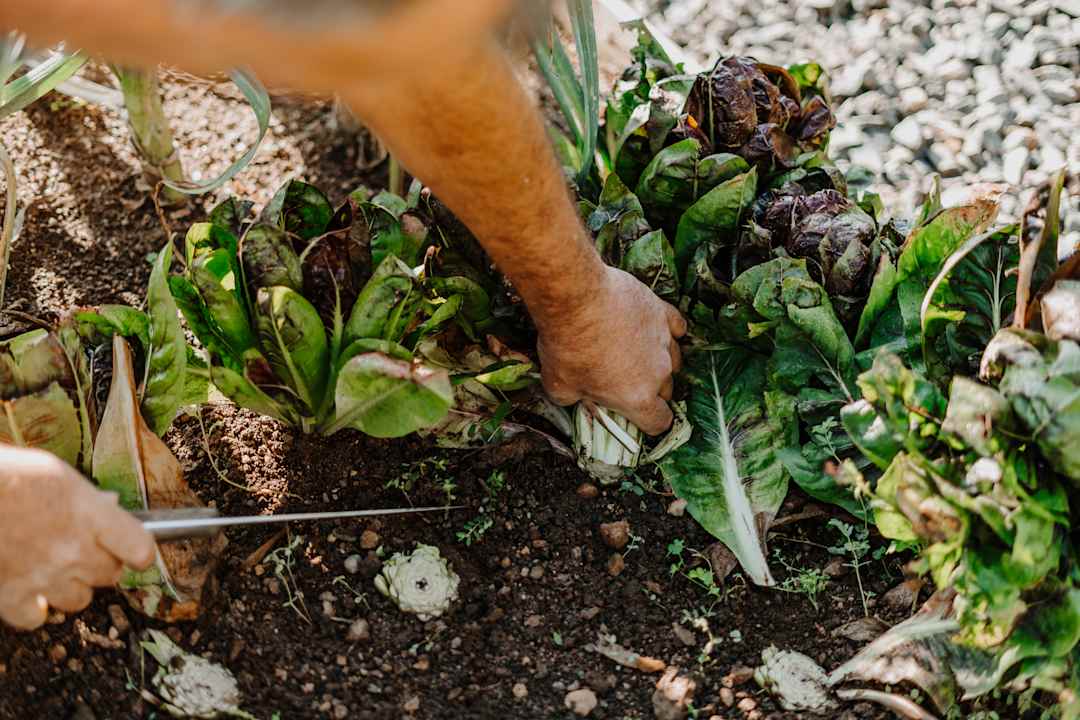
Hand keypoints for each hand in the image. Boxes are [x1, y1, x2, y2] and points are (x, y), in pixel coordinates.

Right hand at [0, 447, 155, 629]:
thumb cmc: (11, 476)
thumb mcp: (59, 476)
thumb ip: (88, 499)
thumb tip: (110, 506)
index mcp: (90, 516)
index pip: (140, 550)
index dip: (139, 552)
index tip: (132, 550)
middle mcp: (73, 551)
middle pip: (110, 575)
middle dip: (101, 564)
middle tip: (82, 549)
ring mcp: (43, 576)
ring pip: (79, 600)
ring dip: (70, 587)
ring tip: (54, 568)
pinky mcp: (10, 595)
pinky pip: (36, 619)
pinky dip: (33, 609)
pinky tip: (28, 590)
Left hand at [539, 266, 686, 434]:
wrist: (576, 299)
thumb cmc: (567, 345)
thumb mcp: (558, 386)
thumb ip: (573, 398)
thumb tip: (575, 396)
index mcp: (636, 398)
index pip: (659, 422)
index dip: (650, 423)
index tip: (638, 416)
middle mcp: (657, 373)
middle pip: (665, 391)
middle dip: (650, 390)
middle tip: (625, 380)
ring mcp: (664, 341)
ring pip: (673, 360)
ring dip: (659, 362)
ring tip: (637, 354)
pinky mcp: (662, 313)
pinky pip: (677, 326)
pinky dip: (669, 330)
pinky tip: (656, 329)